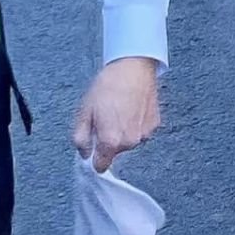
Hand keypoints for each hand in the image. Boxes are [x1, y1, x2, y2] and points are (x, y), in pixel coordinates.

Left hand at [72, 56, 160, 171]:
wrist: (133, 67)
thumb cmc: (108, 86)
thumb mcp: (84, 111)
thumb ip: (80, 138)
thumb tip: (84, 153)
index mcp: (110, 141)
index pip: (101, 166)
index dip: (94, 157)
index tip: (93, 146)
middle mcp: (129, 142)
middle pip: (114, 152)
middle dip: (108, 140)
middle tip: (104, 118)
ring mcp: (144, 134)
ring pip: (128, 142)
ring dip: (122, 132)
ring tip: (119, 109)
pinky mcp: (154, 125)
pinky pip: (140, 132)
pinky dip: (135, 124)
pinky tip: (131, 107)